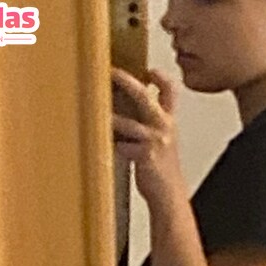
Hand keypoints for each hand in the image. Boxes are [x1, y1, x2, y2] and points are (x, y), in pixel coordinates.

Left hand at [112, 67, 184, 205]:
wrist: (169, 195)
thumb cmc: (161, 169)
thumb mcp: (160, 139)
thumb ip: (147, 121)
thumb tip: (123, 102)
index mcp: (168, 121)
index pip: (170, 90)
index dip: (159, 76)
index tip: (147, 70)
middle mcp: (163, 127)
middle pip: (144, 95)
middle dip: (125, 80)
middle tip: (110, 72)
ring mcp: (154, 141)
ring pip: (126, 123)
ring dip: (109, 119)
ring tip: (95, 113)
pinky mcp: (145, 156)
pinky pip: (122, 145)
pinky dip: (113, 144)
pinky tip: (106, 146)